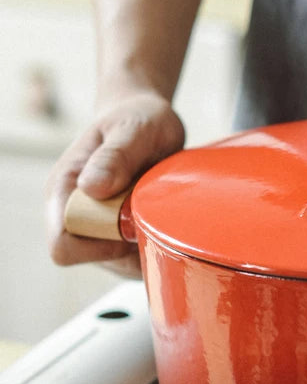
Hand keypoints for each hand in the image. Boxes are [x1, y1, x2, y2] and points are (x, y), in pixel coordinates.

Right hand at [46, 90, 184, 276]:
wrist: (148, 119)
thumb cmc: (138, 119)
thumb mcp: (134, 129)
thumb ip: (115, 156)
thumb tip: (91, 188)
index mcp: (64, 190)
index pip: (64, 244)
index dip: (100, 244)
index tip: (131, 219)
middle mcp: (74, 214)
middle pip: (95, 260)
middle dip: (129, 246)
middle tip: (153, 210)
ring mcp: (96, 227)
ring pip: (119, 264)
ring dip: (145, 245)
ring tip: (160, 210)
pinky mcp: (118, 235)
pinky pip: (136, 259)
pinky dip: (156, 246)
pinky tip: (166, 220)